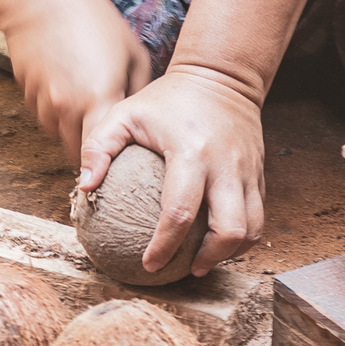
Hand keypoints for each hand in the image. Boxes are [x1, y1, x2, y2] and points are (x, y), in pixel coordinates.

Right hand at [0, 0, 150, 162]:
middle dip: (95, 154)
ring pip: (61, 137)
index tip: (124, 170)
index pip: (106, 153)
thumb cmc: (93, 20)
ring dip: (75, 133)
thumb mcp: (133, 53)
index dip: (115, 164)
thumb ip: (139, 93)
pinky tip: (69, 91)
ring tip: (89, 112)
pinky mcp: (28, 96)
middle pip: (80, 154)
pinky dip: (59, 115)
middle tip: (112, 149)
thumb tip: (142, 120)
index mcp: (99, 99)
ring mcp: (43, 104)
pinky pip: (47, 117)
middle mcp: (67, 109)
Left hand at [79, 69, 265, 275]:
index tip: (149, 264)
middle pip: (230, 229)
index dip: (165, 245)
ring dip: (230, 253)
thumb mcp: (123, 114)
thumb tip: (84, 188)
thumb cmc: (165, 100)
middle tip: (184, 269)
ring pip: (252, 228)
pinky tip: (216, 242)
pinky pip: (257, 215)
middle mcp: (226, 165)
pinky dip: (241, 236)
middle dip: (209, 258)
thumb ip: (98, 148)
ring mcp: (248, 171)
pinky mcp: (259, 174)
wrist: (220, 77)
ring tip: (202, 262)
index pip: (179, 211)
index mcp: (191, 153)